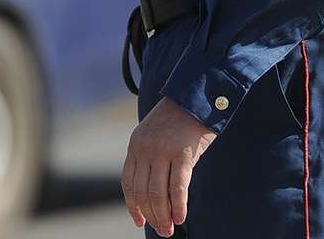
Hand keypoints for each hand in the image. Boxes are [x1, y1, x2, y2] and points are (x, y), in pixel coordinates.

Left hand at [121, 97, 215, 235]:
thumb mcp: (154, 135)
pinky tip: (181, 218)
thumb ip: (150, 157)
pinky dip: (178, 207)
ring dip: (163, 216)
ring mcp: (162, 151)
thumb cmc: (178, 119)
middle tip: (161, 230)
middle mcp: (145, 149)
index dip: (133, 205)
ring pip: (157, 193)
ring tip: (170, 229)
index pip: (128, 182)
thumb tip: (153, 192)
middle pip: (142, 192)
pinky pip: (177, 188)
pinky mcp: (182, 154)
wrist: (195, 97)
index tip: (139, 220)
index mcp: (135, 145)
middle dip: (150, 215)